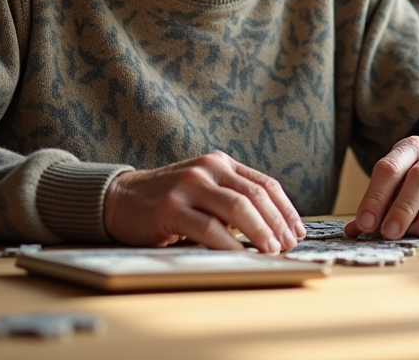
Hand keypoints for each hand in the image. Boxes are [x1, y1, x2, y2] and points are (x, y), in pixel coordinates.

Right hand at [102, 152, 305, 252]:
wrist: (121, 199)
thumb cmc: (169, 200)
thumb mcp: (205, 190)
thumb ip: (232, 198)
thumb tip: (274, 229)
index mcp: (220, 163)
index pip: (265, 184)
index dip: (286, 209)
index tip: (297, 231)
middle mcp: (207, 168)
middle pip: (255, 195)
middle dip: (277, 223)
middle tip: (288, 245)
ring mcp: (189, 185)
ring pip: (237, 207)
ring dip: (260, 232)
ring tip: (272, 250)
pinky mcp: (171, 208)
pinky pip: (208, 227)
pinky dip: (229, 244)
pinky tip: (241, 256)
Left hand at [344, 136, 418, 238]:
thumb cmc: (411, 186)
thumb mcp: (392, 187)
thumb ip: (374, 207)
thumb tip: (353, 231)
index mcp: (409, 148)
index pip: (389, 168)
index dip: (375, 198)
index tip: (366, 224)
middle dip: (402, 210)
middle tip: (388, 233)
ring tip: (411, 235)